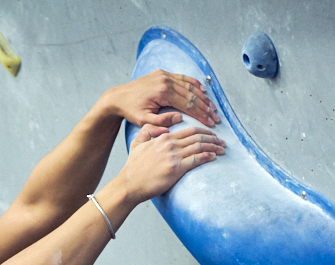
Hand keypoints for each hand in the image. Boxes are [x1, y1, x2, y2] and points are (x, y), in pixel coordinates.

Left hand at [105, 69, 220, 129]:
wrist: (118, 97)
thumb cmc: (130, 110)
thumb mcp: (144, 120)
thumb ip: (161, 122)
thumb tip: (179, 118)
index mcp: (162, 92)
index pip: (187, 104)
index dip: (201, 114)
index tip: (210, 122)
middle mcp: (166, 80)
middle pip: (192, 94)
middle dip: (205, 107)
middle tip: (216, 117)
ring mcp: (165, 75)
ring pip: (189, 85)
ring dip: (202, 96)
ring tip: (212, 107)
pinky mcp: (163, 73)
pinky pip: (182, 78)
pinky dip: (194, 83)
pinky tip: (203, 90)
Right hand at [118, 124, 224, 201]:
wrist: (129, 184)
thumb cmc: (132, 167)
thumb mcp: (137, 143)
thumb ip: (147, 131)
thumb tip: (162, 129)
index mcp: (163, 138)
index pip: (189, 130)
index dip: (203, 131)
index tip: (212, 135)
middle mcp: (170, 144)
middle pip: (198, 137)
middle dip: (213, 138)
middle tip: (222, 142)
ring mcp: (174, 156)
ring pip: (200, 147)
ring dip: (214, 147)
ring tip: (222, 149)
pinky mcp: (176, 169)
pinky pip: (197, 159)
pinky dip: (208, 156)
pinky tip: (214, 157)